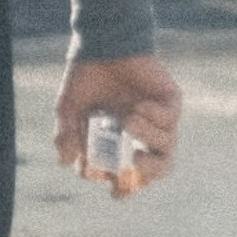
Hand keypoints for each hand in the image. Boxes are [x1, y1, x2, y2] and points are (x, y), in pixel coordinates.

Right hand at [55, 53, 180, 196]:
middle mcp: (143, 134)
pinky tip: (139, 104)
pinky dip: (155, 116)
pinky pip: (171, 119)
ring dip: (147, 136)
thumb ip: (66, 135)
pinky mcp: (171, 100)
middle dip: (149, 171)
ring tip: (127, 118)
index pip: (131, 174)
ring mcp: (159, 118)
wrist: (101, 43)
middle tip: (134, 161)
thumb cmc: (86, 77)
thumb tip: (64, 162)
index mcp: (122, 142)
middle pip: (160, 167)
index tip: (116, 193)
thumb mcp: (69, 108)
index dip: (126, 188)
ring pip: (167, 145)